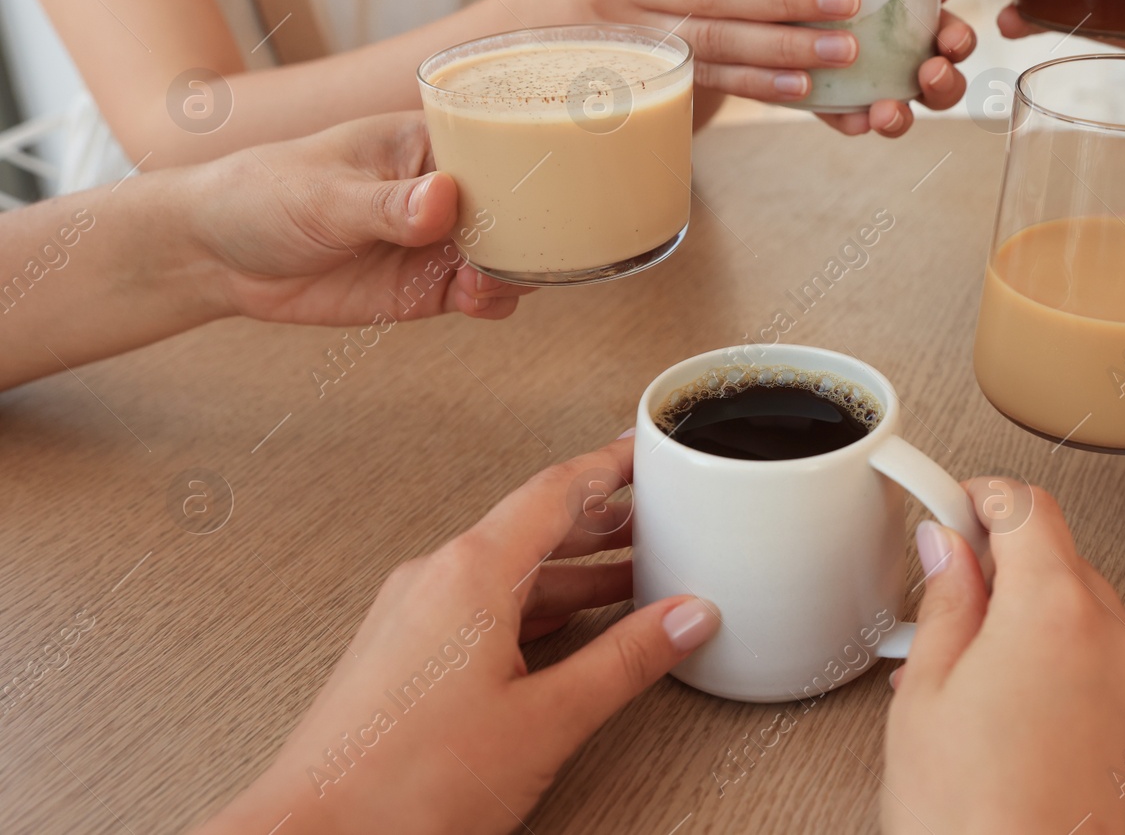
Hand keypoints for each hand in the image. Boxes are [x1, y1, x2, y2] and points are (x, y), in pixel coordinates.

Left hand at [189, 112, 531, 324]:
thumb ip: (387, 206)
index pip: (498, 149)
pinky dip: (492, 301)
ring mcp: (439, 241)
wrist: (218, 256)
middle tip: (509, 254)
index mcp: (428, 143)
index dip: (530, 172)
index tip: (541, 199)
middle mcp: (446, 190)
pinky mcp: (426, 287)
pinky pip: (480, 295)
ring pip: (506, 256)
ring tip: (483, 282)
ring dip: (512, 272)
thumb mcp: (324, 197)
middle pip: (515, 208)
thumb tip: (444, 200)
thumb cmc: (264, 194)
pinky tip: (475, 301)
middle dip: (529, 233)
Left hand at [193, 437, 719, 834]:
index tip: (644, 453)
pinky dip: (532, 605)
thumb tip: (683, 618)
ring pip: (507, 571)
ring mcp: (412, 615)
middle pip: (533, 526)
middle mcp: (434, 579)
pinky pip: (479, 604)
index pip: (556, 490)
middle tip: (654, 516)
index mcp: (471, 573)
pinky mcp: (400, 652)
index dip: (610, 466)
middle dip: (601, 522)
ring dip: (571, 569)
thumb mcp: (546, 719)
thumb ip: (624, 661)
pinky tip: (561, 630)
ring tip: (627, 578)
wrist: (316, 834)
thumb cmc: (405, 782)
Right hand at [556, 0, 974, 135]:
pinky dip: (757, 83)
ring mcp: (623, 31)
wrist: (553, 13)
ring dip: (783, 49)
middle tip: (846, 5)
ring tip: (839, 50)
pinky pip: (707, 78)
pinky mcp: (638, 73)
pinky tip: (800, 86)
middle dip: (785, 0)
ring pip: (712, 41)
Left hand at [812, 0, 975, 136]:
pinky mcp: (838, 103)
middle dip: (945, 85)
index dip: (960, 43)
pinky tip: (858, 123)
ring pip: (902, 112)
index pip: (954, 41)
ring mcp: (874, 88)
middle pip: (941, 85)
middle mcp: (905, 63)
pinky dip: (856, 123)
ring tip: (886, 111)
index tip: (950, 41)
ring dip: (902, 117)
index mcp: (922, 28)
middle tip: (931, 73)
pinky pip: (852, 121)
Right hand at [883, 480, 1124, 834]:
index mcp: (1056, 612)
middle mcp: (1114, 639)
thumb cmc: (974, 824)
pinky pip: (1100, 662)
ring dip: (1027, 614)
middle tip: (943, 591)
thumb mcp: (928, 696)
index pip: (1030, 507)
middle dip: (1001, 563)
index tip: (950, 505)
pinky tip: (1002, 704)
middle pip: (1060, 557)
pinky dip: (1055, 660)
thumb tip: (950, 551)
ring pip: (1081, 610)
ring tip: (963, 666)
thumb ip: (946, 603)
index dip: (981, 496)